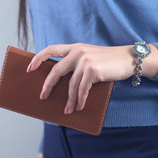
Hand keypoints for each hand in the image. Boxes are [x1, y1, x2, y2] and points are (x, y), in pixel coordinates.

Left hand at [26, 43, 157, 113]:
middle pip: (56, 71)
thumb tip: (63, 83)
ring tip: (67, 110)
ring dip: (69, 100)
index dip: (38, 58)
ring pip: (71, 85)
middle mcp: (77, 52)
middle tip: (42, 96)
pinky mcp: (93, 71)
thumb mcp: (90, 57)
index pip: (51, 49)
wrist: (129, 59)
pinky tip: (79, 107)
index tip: (29, 68)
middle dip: (48, 85)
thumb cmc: (109, 61)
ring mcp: (85, 61)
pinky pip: (82, 90)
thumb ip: (77, 64)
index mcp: (75, 48)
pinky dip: (80, 100)